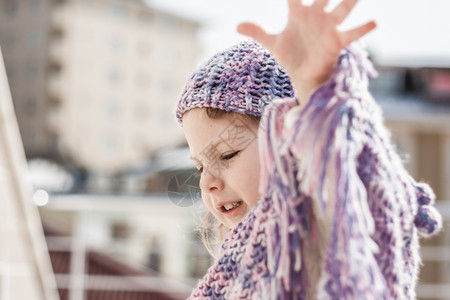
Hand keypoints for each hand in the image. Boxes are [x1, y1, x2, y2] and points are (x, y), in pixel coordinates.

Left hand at [237, 0, 375, 102]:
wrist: (303, 76)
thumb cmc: (291, 55)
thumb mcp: (273, 43)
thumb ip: (258, 32)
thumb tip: (237, 26)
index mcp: (298, 13)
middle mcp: (316, 16)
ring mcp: (328, 28)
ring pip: (341, 9)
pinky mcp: (337, 42)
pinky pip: (352, 34)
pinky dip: (363, 29)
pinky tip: (374, 22)